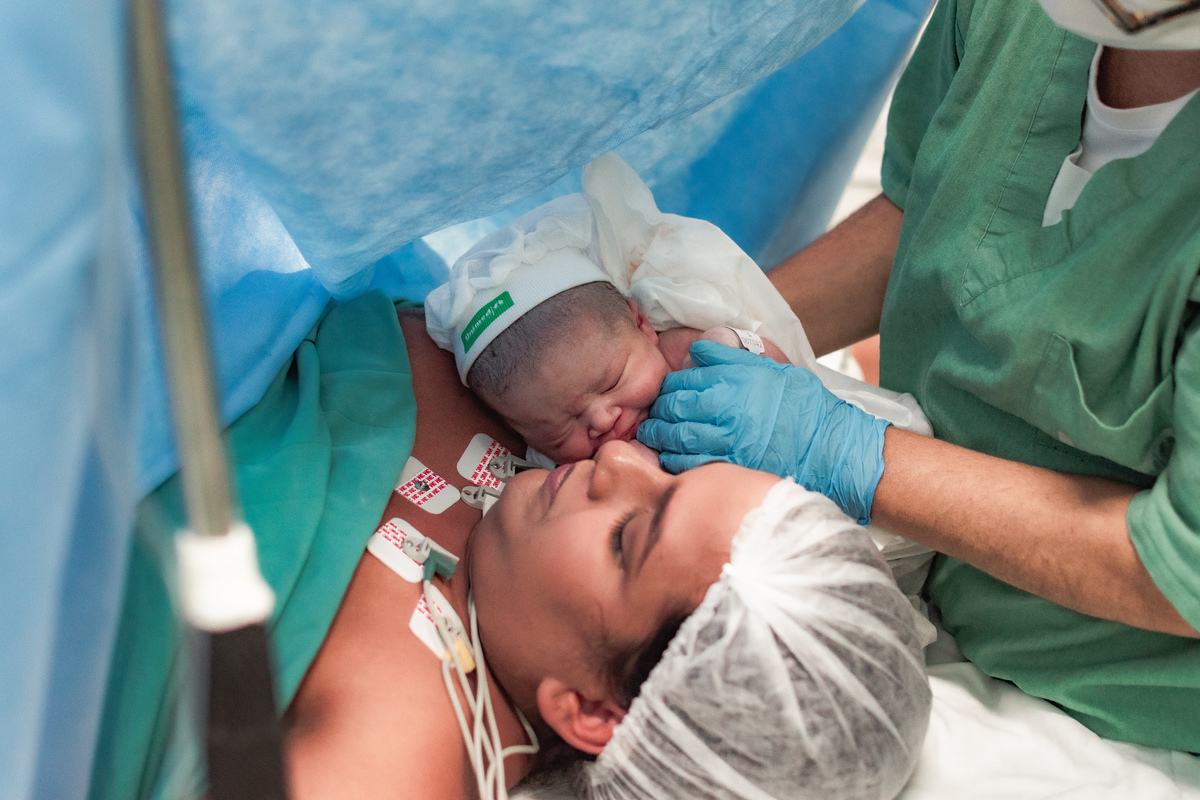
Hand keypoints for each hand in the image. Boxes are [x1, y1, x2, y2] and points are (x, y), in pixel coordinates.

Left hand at [637, 340, 889, 523]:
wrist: (832, 447)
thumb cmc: (804, 406)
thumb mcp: (771, 369)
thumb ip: (731, 359)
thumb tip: (698, 349)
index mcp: (734, 382)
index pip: (684, 381)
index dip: (671, 386)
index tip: (669, 391)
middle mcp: (726, 410)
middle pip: (675, 407)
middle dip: (660, 410)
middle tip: (655, 413)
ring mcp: (726, 441)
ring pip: (676, 437)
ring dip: (660, 435)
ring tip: (655, 434)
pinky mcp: (730, 467)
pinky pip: (689, 463)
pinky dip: (673, 459)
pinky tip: (670, 456)